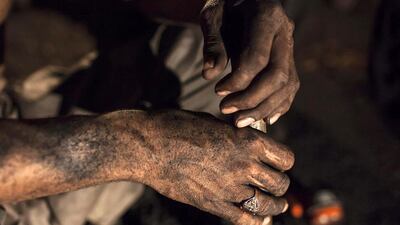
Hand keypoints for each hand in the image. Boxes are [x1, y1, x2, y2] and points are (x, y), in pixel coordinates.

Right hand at [145, 110, 293, 224]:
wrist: (150, 145)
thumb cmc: (179, 127)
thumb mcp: (215, 123)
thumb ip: (236, 137)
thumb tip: (247, 143)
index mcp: (248, 141)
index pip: (286, 158)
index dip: (284, 161)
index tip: (278, 163)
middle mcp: (245, 165)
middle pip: (280, 183)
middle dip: (280, 184)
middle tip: (275, 184)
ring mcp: (229, 188)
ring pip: (267, 204)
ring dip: (275, 205)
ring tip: (277, 205)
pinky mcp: (213, 204)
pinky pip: (245, 219)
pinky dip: (256, 221)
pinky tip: (260, 219)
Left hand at [201, 0, 299, 127]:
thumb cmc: (225, 5)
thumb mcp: (212, 16)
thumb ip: (212, 43)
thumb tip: (209, 75)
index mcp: (267, 16)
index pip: (257, 58)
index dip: (238, 81)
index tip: (217, 91)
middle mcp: (285, 32)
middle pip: (278, 76)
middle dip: (252, 100)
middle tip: (227, 111)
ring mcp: (290, 46)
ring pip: (287, 85)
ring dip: (264, 108)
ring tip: (239, 121)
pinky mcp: (289, 58)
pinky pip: (291, 86)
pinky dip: (279, 105)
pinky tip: (263, 118)